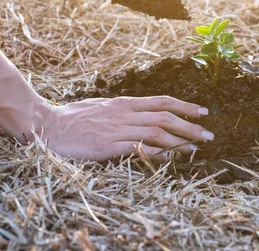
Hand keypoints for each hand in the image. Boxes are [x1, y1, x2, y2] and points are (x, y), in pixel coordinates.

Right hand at [37, 96, 214, 161]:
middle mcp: (125, 113)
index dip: (185, 106)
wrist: (49, 125)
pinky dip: (156, 152)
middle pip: (165, 117)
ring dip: (179, 140)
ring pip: (156, 132)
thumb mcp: (104, 107)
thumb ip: (126, 112)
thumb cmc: (75, 117)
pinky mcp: (107, 145)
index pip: (162, 102)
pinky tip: (170, 156)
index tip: (203, 112)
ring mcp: (116, 129)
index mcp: (125, 103)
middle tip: (209, 134)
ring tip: (196, 147)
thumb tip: (146, 117)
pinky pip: (137, 148)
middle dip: (190, 125)